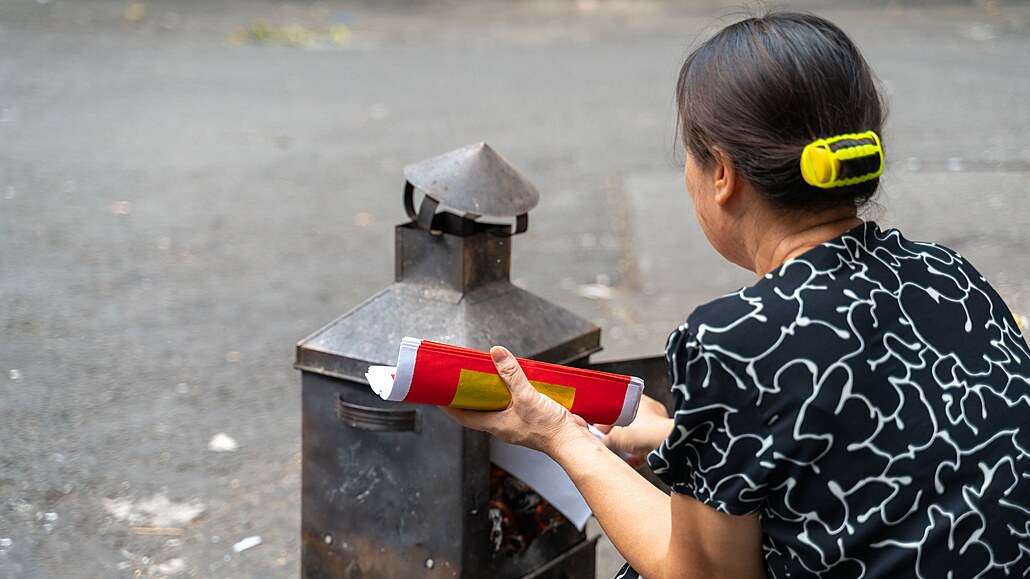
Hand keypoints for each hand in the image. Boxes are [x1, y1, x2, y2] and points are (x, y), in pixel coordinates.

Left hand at [440, 346, 592, 455]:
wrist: (573, 442)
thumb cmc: (549, 428)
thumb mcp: (527, 396)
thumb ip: (512, 375)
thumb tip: (496, 353)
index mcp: (496, 425)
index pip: (464, 417)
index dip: (450, 406)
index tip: (440, 395)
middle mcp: (504, 426)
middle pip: (480, 410)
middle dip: (472, 395)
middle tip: (465, 378)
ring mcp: (518, 424)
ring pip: (499, 406)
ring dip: (494, 392)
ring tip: (490, 374)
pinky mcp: (532, 420)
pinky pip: (516, 404)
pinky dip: (513, 393)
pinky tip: (519, 381)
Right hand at [594, 395, 672, 459]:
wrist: (664, 444)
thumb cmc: (643, 430)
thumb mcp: (615, 436)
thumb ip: (605, 440)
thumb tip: (601, 444)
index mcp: (637, 400)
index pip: (615, 409)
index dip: (604, 420)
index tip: (596, 429)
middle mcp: (648, 411)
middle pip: (625, 424)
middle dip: (615, 434)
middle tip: (603, 442)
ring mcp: (655, 427)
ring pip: (635, 437)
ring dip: (625, 446)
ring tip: (613, 453)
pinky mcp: (660, 441)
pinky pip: (643, 449)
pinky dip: (633, 456)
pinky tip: (625, 463)